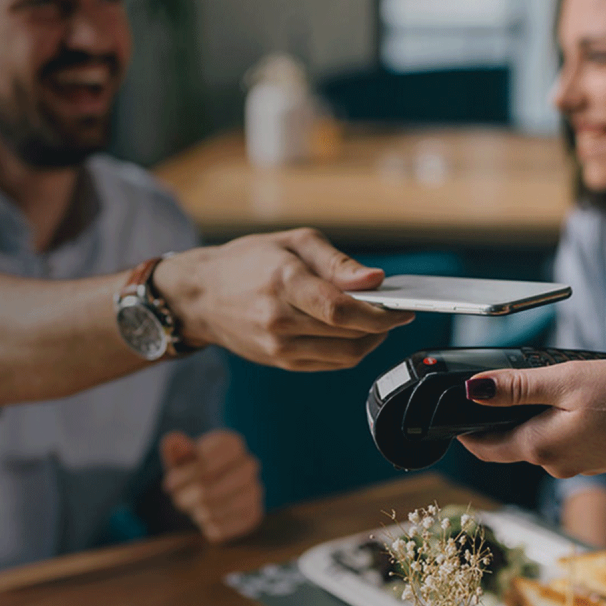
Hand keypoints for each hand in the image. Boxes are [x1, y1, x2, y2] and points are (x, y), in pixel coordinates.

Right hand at [155, 228, 413, 370]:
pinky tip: (354, 332)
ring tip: (378, 321)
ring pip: (344, 355)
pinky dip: (350, 350)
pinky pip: (330, 363)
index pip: (341, 309)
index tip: (404, 308)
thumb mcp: (293, 242)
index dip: (380, 313)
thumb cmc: (248, 261)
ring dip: (371, 341)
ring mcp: (278, 347)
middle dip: (382, 325)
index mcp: (283, 283)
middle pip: (348, 335)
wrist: (201, 295)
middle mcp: (279, 321)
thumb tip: (375, 280)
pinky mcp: (280, 362)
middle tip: (397, 311)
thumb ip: (337, 262)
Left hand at [160, 429, 263, 542]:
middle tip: (178, 500)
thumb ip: (175, 448)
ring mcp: (255, 489)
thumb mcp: (180, 458)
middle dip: (189, 496)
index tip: (169, 483)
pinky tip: (206, 520)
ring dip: (199, 511)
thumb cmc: (192, 471)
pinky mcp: (254, 513)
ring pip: (220, 508)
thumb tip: (173, 440)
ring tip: (193, 508)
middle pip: (211, 487)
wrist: (210, 491)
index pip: (206, 463)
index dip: (183, 477)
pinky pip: (228, 526)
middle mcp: (249, 464)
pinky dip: (211, 526)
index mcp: (231, 443)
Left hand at [457, 359, 605, 477]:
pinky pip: (561, 439)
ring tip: (536, 382)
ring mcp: (576, 464)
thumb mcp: (566, 381)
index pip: (483, 447)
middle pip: (507, 443)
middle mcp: (554, 464)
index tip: (450, 408)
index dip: (462, 428)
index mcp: (539, 447)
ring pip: (535, 440)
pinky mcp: (596, 457)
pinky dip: (554, 420)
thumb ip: (517, 388)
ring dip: (528, 415)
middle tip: (492, 383)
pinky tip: (572, 398)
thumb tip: (473, 391)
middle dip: (494, 417)